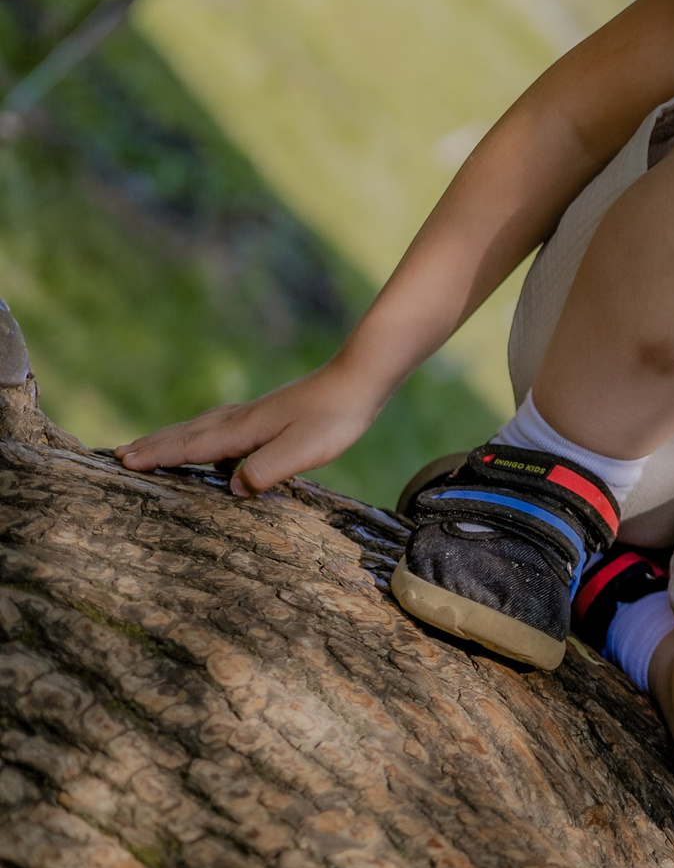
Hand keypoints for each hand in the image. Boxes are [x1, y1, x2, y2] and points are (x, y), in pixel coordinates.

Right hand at [116, 359, 391, 495]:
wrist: (360, 379)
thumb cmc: (334, 417)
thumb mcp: (302, 451)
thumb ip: (265, 470)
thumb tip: (232, 488)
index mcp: (243, 430)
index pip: (191, 447)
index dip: (158, 456)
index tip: (123, 462)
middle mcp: (241, 419)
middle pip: (188, 433)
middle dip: (154, 444)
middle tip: (119, 454)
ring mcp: (255, 413)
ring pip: (203, 427)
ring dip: (173, 438)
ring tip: (150, 447)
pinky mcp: (270, 413)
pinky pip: (222, 427)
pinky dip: (201, 435)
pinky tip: (212, 445)